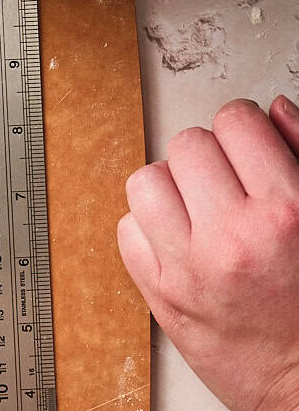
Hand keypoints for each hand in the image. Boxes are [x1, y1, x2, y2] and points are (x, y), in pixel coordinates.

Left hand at [118, 97, 298, 410]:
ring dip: (171, 187)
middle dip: (210, 157)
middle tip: (230, 183)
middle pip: (186, 146)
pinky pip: (127, 231)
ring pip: (145, 182)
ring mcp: (188, 269)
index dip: (247, 130)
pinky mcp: (160, 297)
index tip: (253, 149)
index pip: (236, 121)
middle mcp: (231, 238)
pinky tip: (181, 239)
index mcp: (285, 211)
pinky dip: (149, 228)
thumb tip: (274, 112)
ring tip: (200, 207)